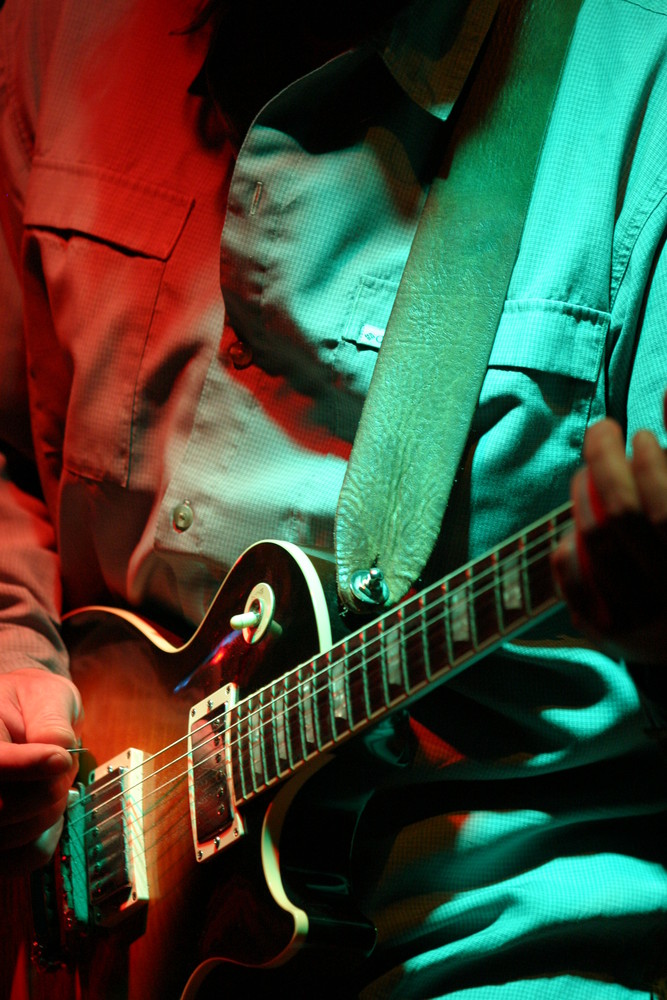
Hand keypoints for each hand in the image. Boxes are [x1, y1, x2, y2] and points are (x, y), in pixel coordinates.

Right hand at [0, 668, 82, 871]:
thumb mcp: (47, 695)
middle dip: (47, 790)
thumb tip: (56, 754)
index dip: (28, 767)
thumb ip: (51, 723)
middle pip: (2, 808)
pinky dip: (44, 840)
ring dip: (49, 813)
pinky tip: (49, 812)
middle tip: (63, 765)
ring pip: (10, 836)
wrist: (20, 716)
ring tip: (53, 782)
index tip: (60, 758)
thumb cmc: (32, 703)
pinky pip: (19, 859)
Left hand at [552, 394, 666, 664]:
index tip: (643, 435)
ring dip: (583, 495)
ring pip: (594, 544)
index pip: (662, 508)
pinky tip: (576, 524)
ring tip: (588, 470)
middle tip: (604, 430)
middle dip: (605, 462)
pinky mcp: (609, 633)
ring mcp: (639, 617)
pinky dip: (569, 546)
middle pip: (621, 516)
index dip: (649, 462)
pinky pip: (574, 580)